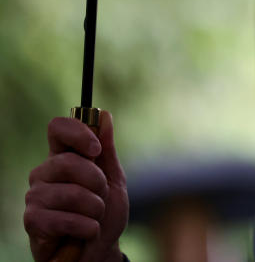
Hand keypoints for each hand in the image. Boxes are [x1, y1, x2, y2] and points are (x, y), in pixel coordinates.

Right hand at [23, 111, 128, 261]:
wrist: (99, 250)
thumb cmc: (103, 213)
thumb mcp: (113, 179)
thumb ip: (107, 149)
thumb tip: (104, 115)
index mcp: (63, 157)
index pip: (58, 128)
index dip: (78, 134)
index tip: (96, 150)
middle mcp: (44, 174)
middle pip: (67, 161)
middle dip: (96, 182)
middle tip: (101, 197)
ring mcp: (35, 197)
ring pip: (71, 193)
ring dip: (95, 209)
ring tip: (94, 217)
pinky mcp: (33, 221)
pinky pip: (65, 219)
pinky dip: (87, 227)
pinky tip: (87, 232)